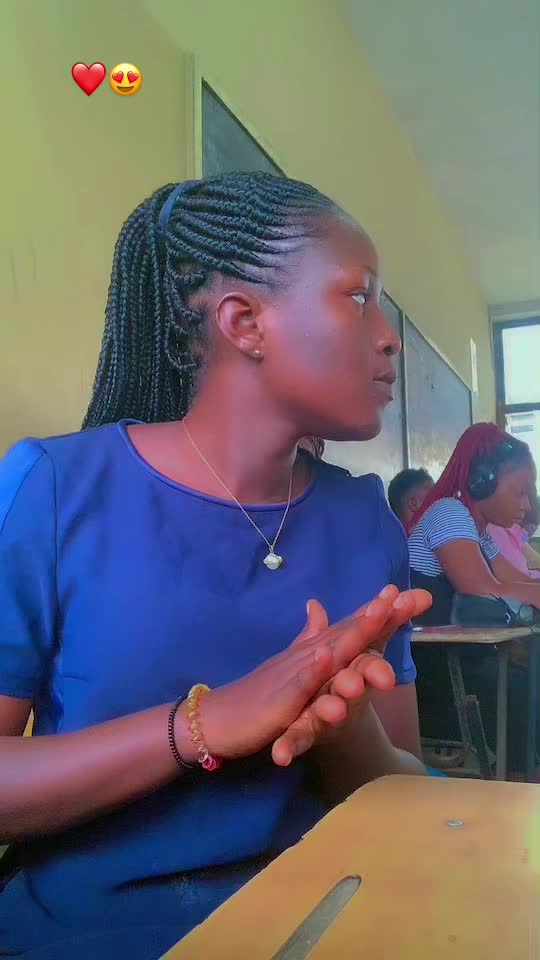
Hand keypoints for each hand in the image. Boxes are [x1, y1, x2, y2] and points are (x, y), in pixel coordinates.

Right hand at [178, 586, 430, 764]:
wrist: (218, 718)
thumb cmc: (257, 694)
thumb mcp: (291, 667)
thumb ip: (309, 637)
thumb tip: (318, 606)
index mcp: (313, 652)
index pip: (349, 627)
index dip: (380, 611)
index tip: (413, 595)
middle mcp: (306, 657)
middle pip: (346, 632)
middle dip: (375, 614)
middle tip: (403, 596)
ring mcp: (293, 675)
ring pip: (330, 653)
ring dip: (354, 633)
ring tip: (379, 615)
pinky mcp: (279, 702)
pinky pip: (298, 687)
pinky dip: (313, 671)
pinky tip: (326, 656)